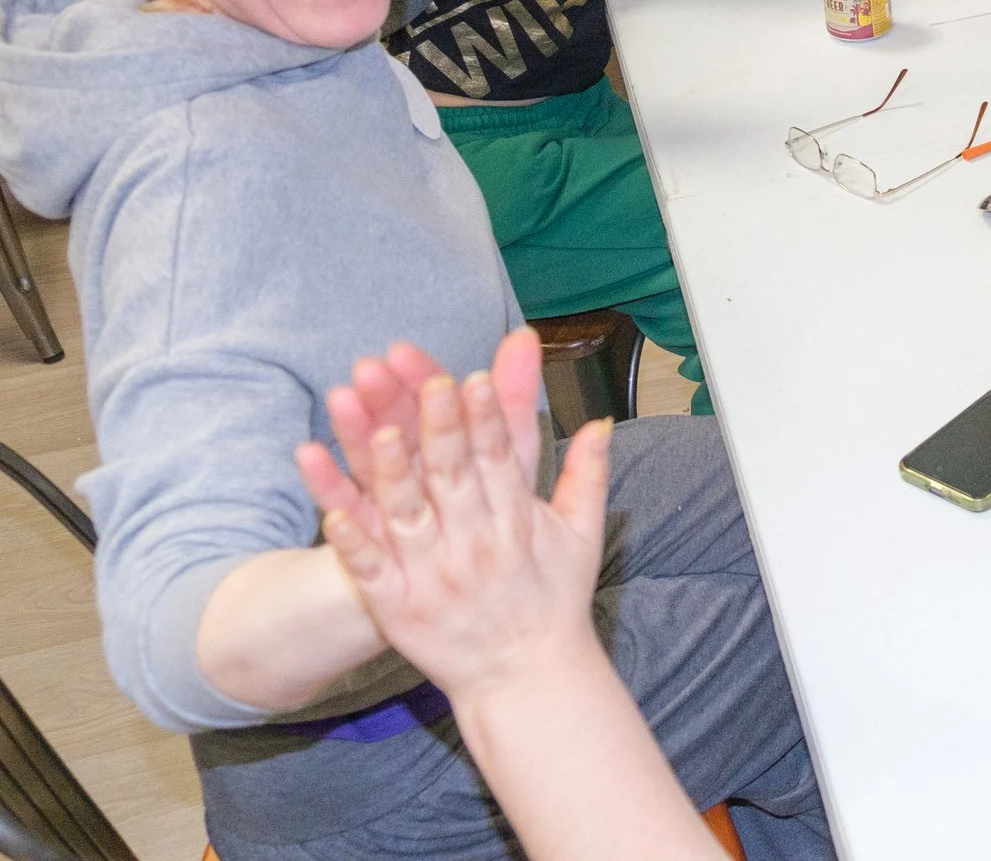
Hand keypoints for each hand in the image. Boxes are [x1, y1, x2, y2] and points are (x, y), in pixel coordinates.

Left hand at [295, 331, 607, 702]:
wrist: (526, 677)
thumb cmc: (553, 601)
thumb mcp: (582, 535)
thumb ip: (588, 474)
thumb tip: (598, 423)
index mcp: (517, 522)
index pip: (501, 458)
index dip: (487, 417)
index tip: (473, 376)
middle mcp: (476, 546)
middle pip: (455, 477)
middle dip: (441, 429)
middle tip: (427, 385)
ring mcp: (434, 578)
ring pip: (409, 516)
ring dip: (393, 474)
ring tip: (378, 433)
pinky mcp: (399, 608)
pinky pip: (370, 570)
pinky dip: (352, 542)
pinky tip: (330, 511)